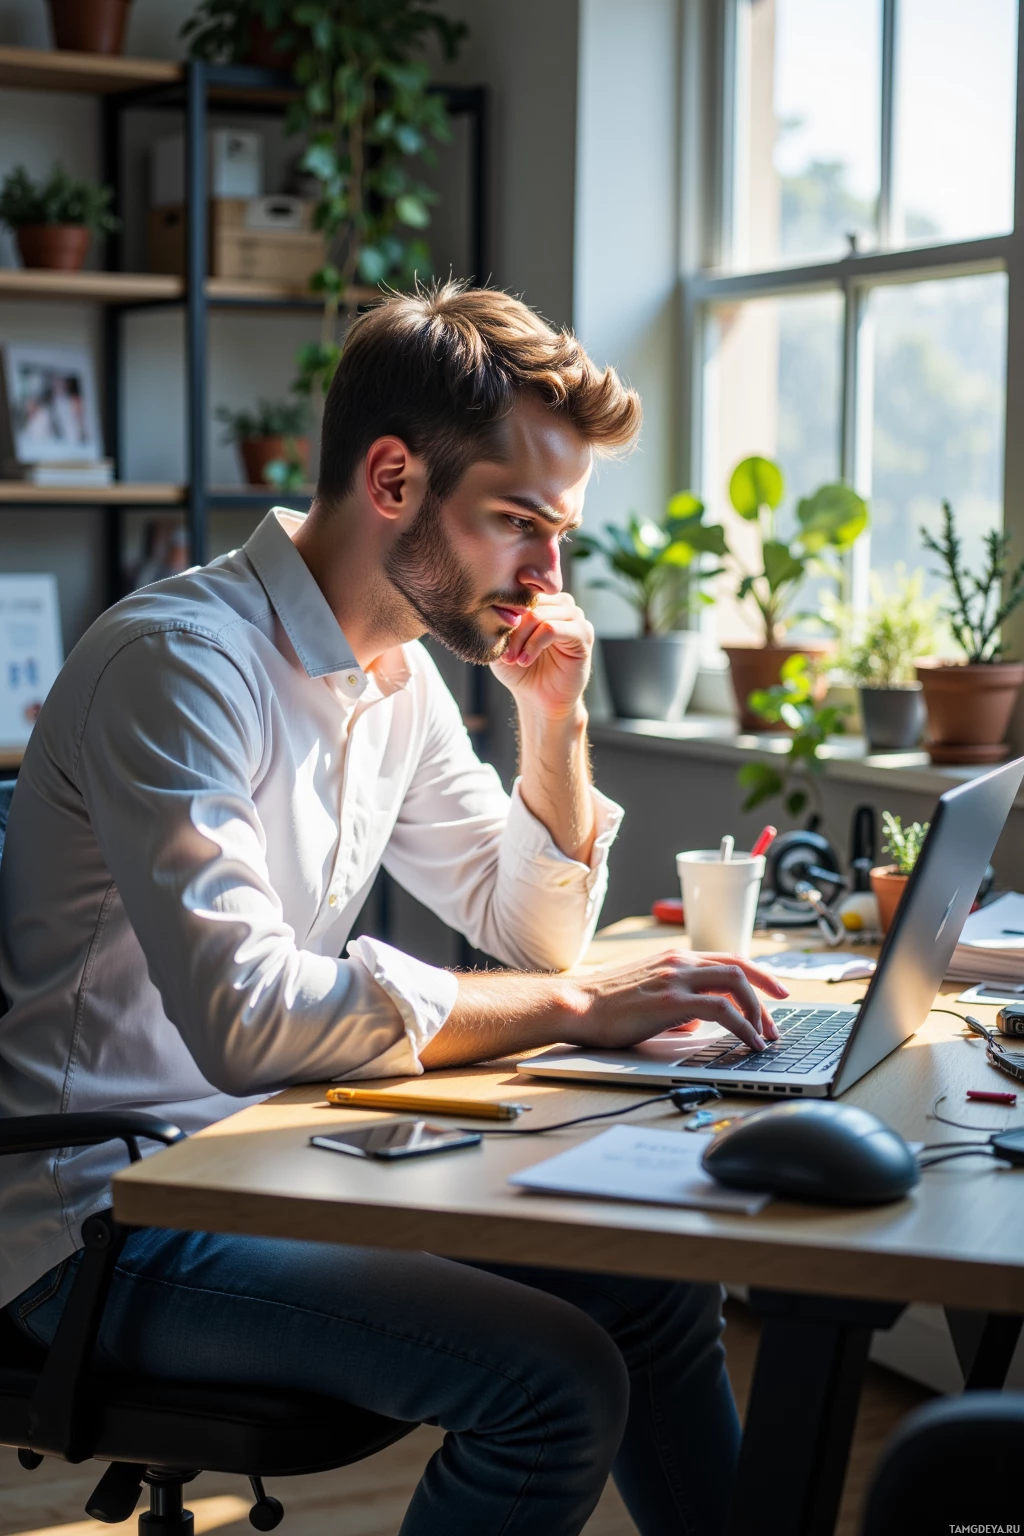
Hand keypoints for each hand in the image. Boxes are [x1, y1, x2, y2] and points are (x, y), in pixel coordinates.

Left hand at [490, 592, 593, 719]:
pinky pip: (553, 629)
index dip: (505, 614)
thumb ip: (500, 622)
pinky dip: (534, 645)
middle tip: (504, 654)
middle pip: (529, 602)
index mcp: (543, 600)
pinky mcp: (584, 633)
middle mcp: (561, 604)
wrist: (538, 699)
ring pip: (539, 615)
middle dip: (512, 629)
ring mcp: (575, 617)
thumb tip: (499, 608)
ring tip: (514, 659)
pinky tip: (525, 660)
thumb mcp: (502, 643)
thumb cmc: (520, 670)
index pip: (520, 592)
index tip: (494, 638)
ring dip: (521, 638)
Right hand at [566, 950, 788, 1053]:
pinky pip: (722, 1010)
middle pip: (739, 967)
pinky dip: (743, 1026)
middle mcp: (679, 961)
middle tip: (775, 1021)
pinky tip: (749, 1042)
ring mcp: (676, 978)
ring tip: (764, 1036)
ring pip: (736, 983)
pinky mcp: (671, 1001)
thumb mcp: (649, 997)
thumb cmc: (605, 1006)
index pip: (727, 959)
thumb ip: (678, 1005)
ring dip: (757, 1011)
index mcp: (674, 958)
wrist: (576, 1004)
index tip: (774, 991)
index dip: (757, 974)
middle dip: (766, 992)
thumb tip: (697, 1023)